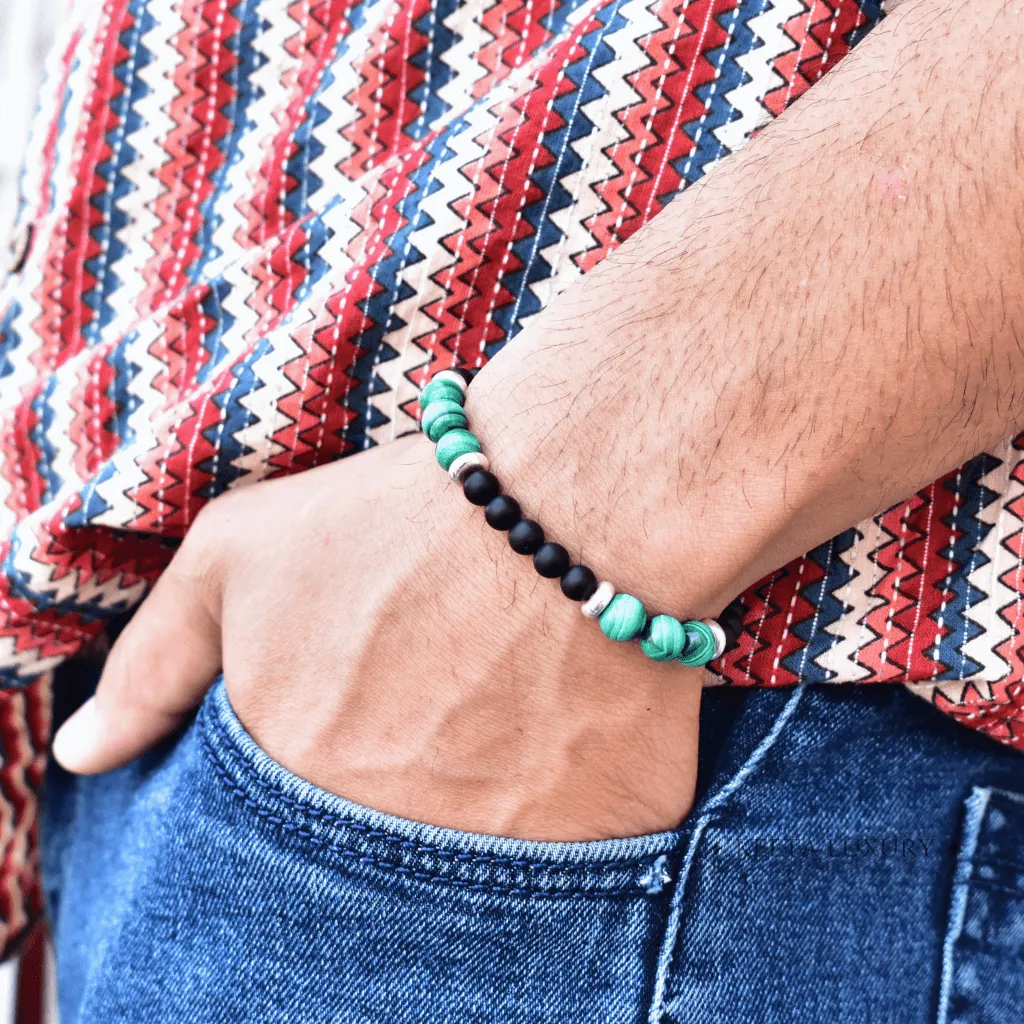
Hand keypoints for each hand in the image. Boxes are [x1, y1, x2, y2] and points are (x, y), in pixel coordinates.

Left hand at [51, 434, 701, 841]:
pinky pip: (580, 852)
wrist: (575, 499)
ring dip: (472, 800)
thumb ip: (152, 664)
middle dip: (386, 788)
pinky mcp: (617, 837)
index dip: (305, 780)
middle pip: (373, 858)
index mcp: (299, 793)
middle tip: (425, 707)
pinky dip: (563, 803)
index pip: (268, 850)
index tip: (339, 736)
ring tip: (491, 706)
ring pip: (476, 867)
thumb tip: (84, 758)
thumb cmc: (400, 517)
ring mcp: (518, 857)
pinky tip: (562, 724)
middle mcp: (402, 847)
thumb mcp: (238, 555)